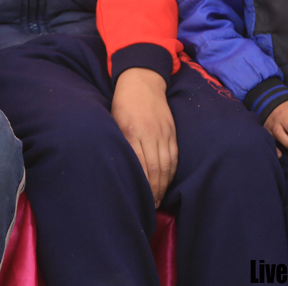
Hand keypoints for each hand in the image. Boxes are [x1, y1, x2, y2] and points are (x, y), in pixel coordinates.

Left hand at [111, 68, 177, 206]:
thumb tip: (119, 169)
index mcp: (131, 131)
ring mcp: (163, 132)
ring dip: (164, 185)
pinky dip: (171, 172)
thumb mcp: (113, 121)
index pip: (138, 165)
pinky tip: (167, 182)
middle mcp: (149, 133)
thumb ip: (119, 143)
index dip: (141, 185)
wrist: (142, 79)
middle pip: (154, 169)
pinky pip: (174, 155)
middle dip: (154, 191)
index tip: (139, 200)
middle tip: (151, 207)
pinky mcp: (172, 130)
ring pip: (166, 164)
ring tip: (159, 200)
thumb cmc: (122, 103)